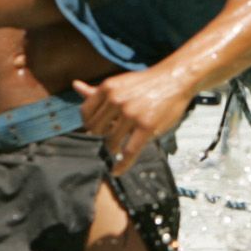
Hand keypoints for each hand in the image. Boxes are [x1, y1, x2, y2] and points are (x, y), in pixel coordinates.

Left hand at [73, 67, 197, 174]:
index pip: (85, 113)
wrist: (175, 79)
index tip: (95, 129)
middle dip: (100, 137)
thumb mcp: (120, 83)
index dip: (88, 124)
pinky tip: (117, 170)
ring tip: (115, 150)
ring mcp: (131, 114)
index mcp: (108, 87)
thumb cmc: (145, 84)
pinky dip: (122, 165)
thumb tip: (75, 86)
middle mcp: (117, 100)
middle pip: (96, 130)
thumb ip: (97, 90)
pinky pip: (129, 151)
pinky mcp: (146, 127)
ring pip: (111, 142)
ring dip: (111, 149)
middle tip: (108, 138)